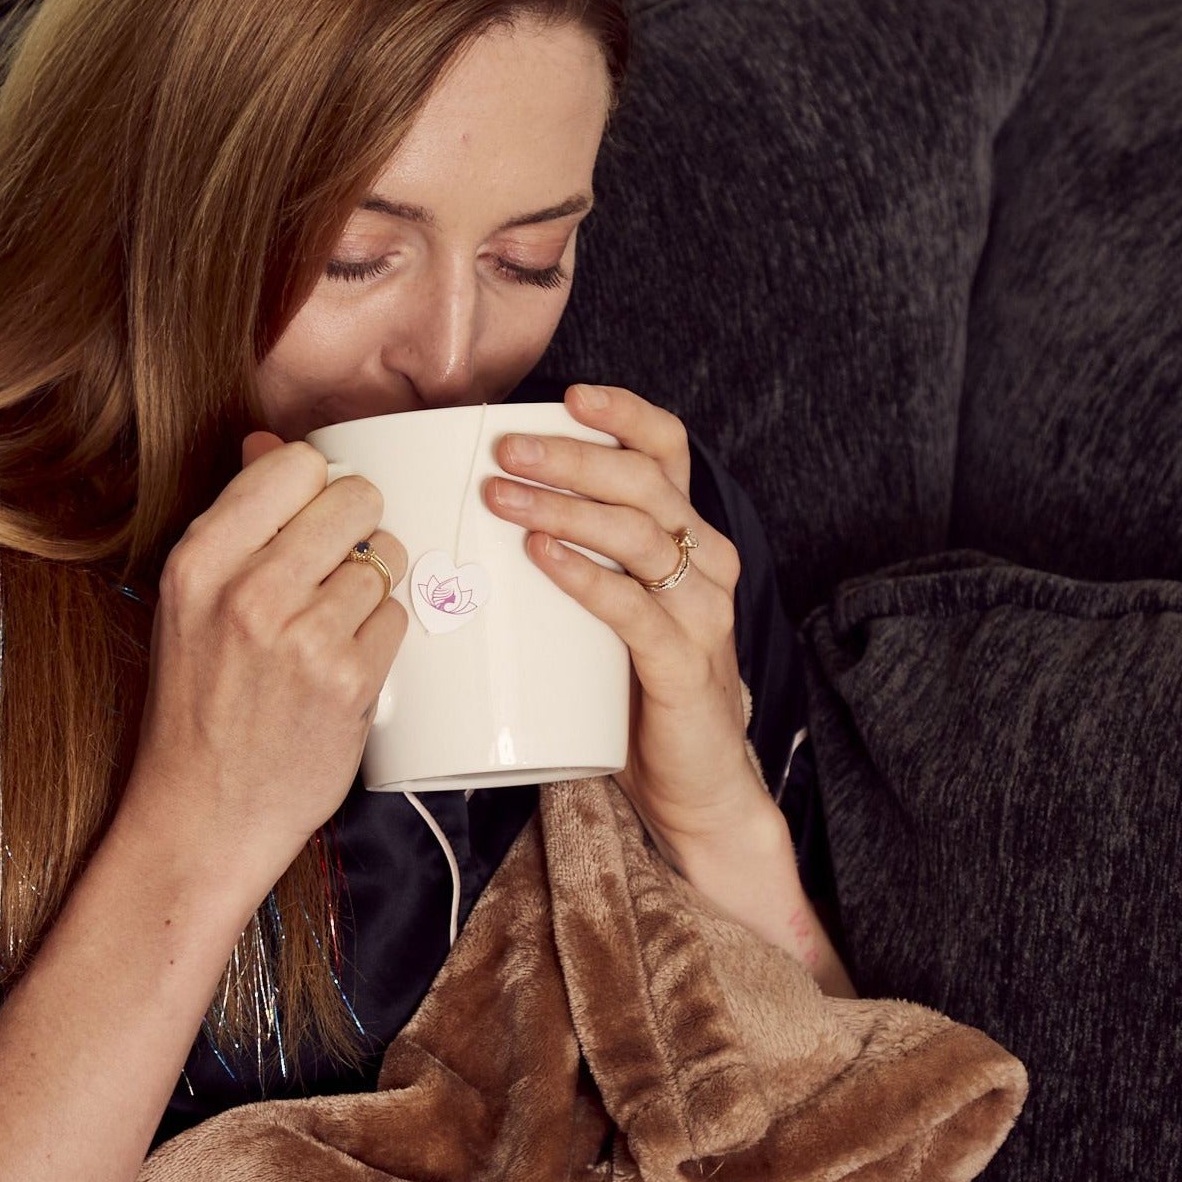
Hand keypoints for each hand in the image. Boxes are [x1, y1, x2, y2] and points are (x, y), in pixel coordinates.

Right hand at [117, 433, 408, 915]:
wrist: (201, 816)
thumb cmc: (197, 706)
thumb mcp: (189, 604)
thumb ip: (235, 522)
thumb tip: (270, 443)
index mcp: (199, 560)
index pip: (294, 464)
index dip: (315, 486)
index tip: (310, 516)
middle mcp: (248, 591)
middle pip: (355, 499)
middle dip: (358, 527)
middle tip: (335, 569)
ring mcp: (303, 637)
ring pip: (385, 560)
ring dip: (372, 588)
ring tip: (330, 629)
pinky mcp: (350, 682)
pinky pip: (397, 618)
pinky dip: (380, 639)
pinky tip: (343, 667)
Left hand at [481, 384, 767, 864]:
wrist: (693, 787)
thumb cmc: (635, 691)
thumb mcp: (612, 609)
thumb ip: (573, 560)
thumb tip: (474, 515)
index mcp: (690, 536)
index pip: (668, 449)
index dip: (624, 413)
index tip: (568, 395)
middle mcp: (708, 562)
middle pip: (645, 482)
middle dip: (570, 456)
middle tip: (504, 449)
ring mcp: (703, 614)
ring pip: (639, 535)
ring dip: (564, 507)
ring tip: (500, 496)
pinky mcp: (686, 667)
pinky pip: (636, 610)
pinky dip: (585, 576)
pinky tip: (542, 556)